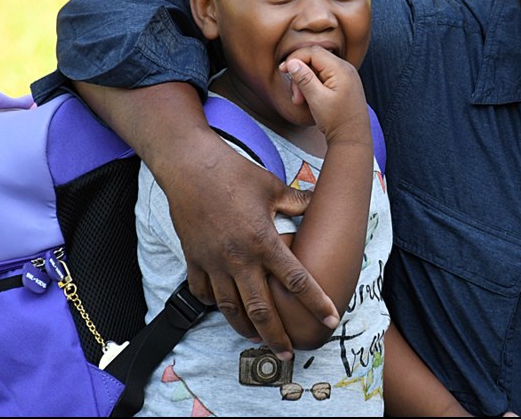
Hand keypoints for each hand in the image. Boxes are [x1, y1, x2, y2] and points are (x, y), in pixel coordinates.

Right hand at [160, 127, 341, 359]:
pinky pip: (203, 293)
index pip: (296, 280)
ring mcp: (213, 262)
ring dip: (245, 328)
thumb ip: (298, 202)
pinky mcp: (193, 260)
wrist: (189, 167)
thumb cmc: (234, 173)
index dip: (316, 302)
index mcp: (263, 241)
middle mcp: (238, 258)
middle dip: (276, 336)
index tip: (331, 319)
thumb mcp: (273, 186)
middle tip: (288, 353)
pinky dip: (215, 305)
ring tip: (258, 340)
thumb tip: (319, 204)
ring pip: (230, 308)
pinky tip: (226, 310)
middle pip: (260, 309)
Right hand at [280, 45, 369, 145]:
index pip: (313, 52)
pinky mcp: (344, 84)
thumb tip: (292, 62)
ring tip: (300, 101)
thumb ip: (304, 79)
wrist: (353, 138)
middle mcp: (346, 68)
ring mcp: (347, 76)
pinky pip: (325, 77)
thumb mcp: (316, 99)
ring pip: (318, 69)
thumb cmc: (337, 121)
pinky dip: (314, 86)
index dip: (295, 58)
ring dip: (305, 82)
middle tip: (295, 96)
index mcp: (341, 69)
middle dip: (300, 75)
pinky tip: (309, 100)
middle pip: (315, 60)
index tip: (282, 70)